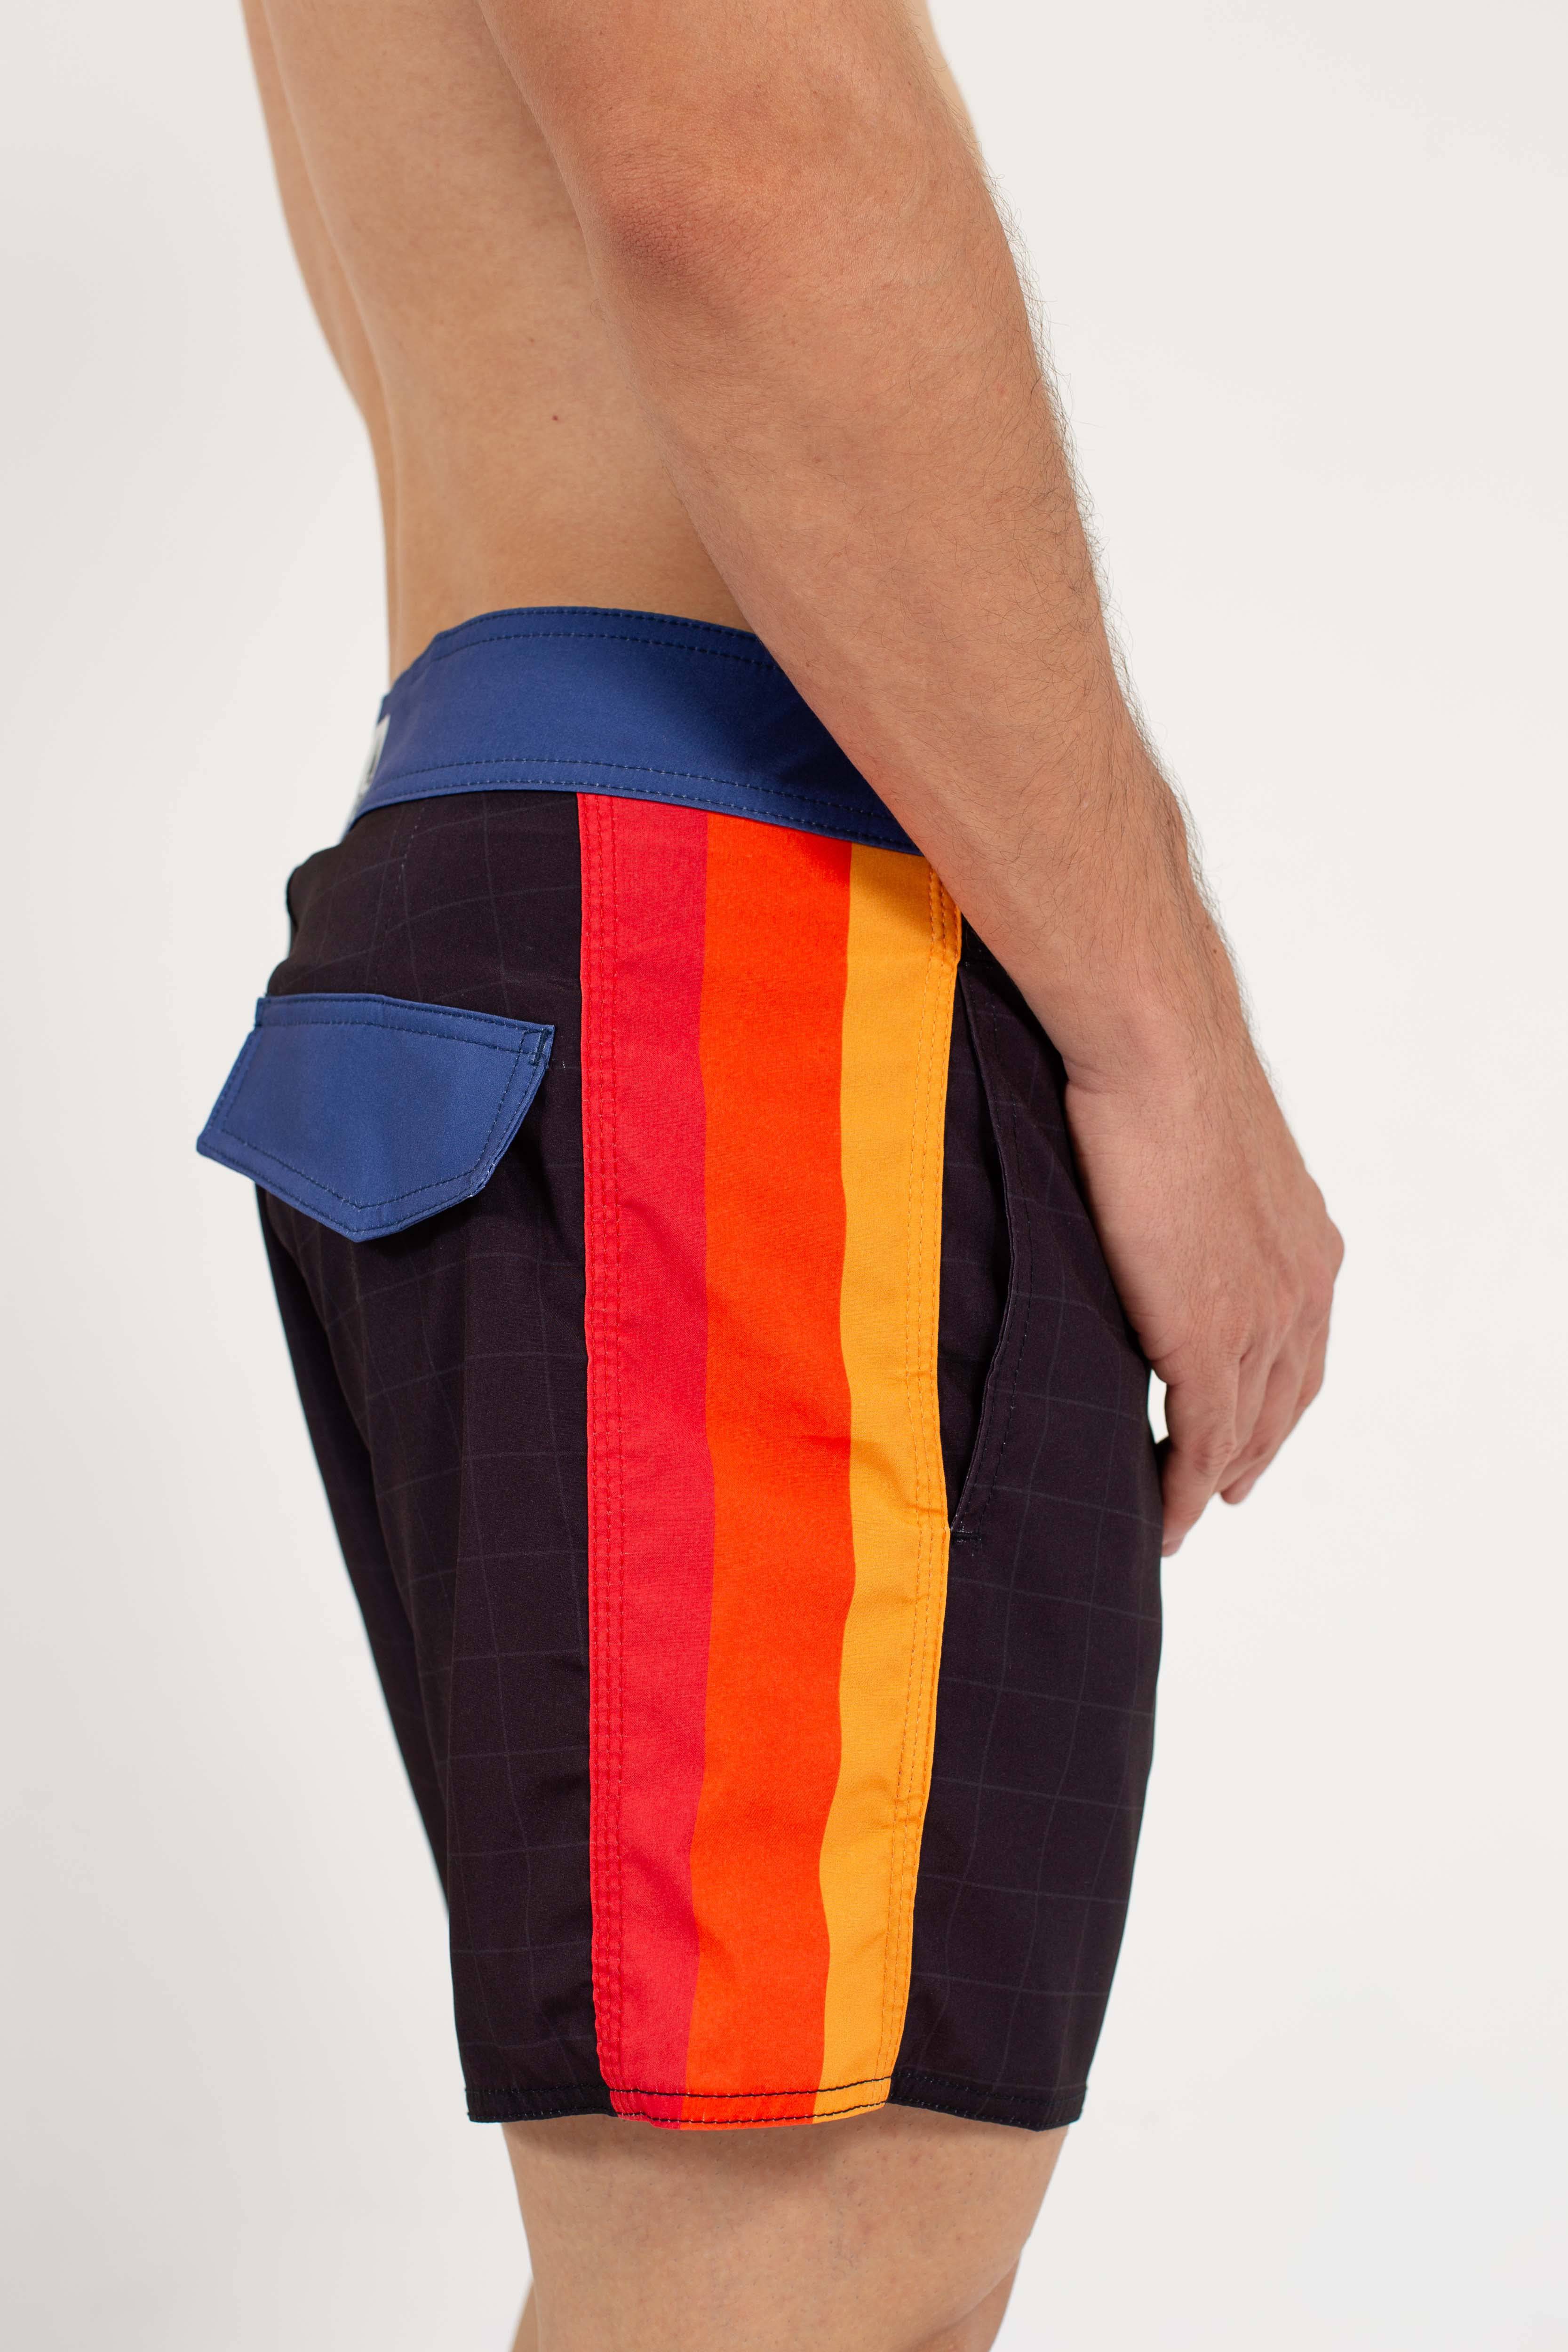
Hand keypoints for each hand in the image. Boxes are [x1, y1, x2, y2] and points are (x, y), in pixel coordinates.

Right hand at [1064, 1035, 1342, 1554]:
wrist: (1160, 1054)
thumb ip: (1202, 1205)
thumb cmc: (1162, 1074)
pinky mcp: (1209, 1337)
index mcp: (1306, 1242)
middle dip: (1254, 1450)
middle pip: (1284, 1399)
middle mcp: (1301, 1285)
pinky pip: (1200, 1437)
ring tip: (1182, 1511)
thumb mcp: (1206, 1155)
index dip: (1275, 1401)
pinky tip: (1170, 1512)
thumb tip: (1162, 1208)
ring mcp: (1261, 1316)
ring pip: (1244, 1428)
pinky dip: (1185, 1486)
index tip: (1247, 1432)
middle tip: (1222, 1488)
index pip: (1300, 1348)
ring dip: (1214, 1478)